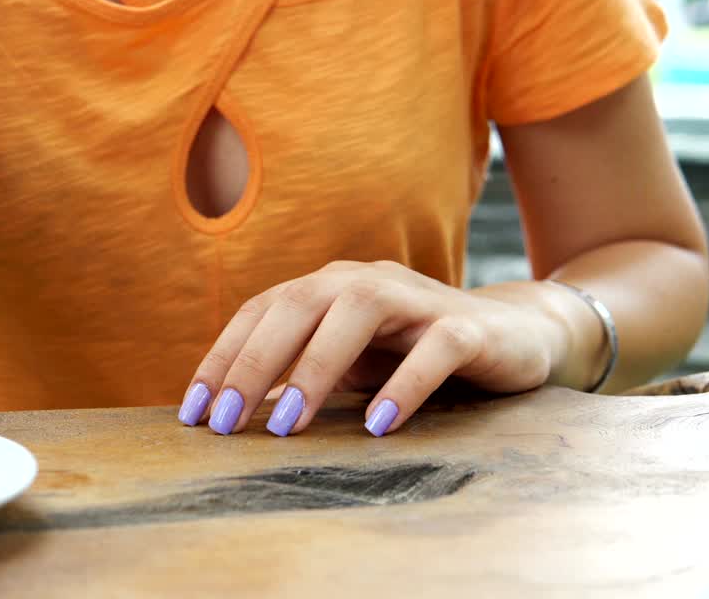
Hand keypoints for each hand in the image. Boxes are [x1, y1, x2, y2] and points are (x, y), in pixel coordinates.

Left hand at [177, 261, 571, 436]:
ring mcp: (418, 300)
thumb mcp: (348, 363)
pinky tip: (376, 425)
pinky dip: (403, 384)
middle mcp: (365, 282)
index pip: (262, 311)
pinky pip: (435, 349)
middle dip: (253, 362)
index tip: (193, 411)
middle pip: (297, 303)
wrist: (515, 337)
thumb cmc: (414, 353)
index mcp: (329, 287)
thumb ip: (298, 375)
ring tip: (288, 427)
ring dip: (315, 367)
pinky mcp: (468, 328)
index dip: (223, 358)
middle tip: (226, 422)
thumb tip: (232, 413)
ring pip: (357, 311)